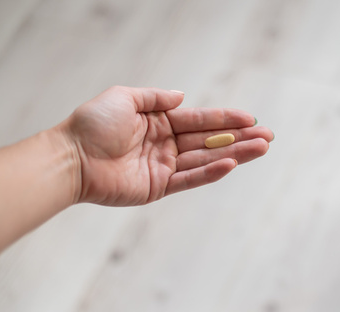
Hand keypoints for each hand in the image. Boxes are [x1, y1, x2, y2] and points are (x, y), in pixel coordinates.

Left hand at [61, 86, 272, 205]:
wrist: (71, 158)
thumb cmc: (92, 125)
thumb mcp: (124, 98)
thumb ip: (155, 98)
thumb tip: (183, 96)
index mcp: (159, 123)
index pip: (200, 120)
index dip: (226, 119)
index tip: (251, 118)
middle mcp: (166, 145)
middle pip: (210, 140)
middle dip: (240, 138)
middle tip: (268, 136)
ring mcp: (165, 167)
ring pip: (207, 159)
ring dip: (235, 153)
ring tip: (261, 148)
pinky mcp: (160, 187)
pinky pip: (191, 178)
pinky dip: (211, 172)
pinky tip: (231, 163)